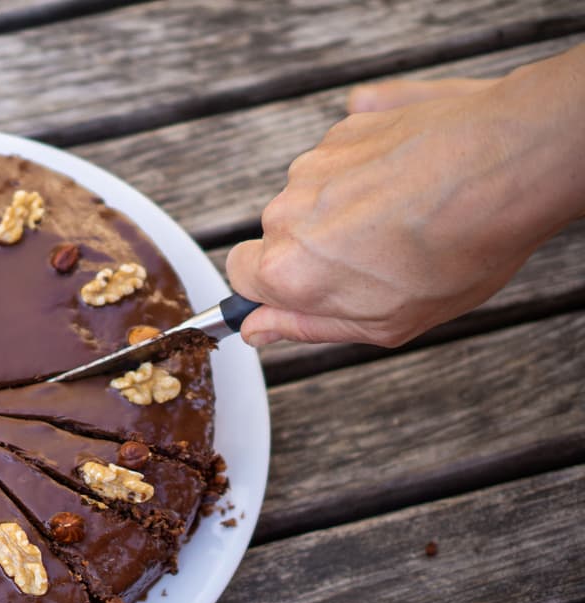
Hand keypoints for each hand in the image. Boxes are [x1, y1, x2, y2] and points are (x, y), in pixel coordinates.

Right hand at [229, 44, 584, 347]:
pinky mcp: (346, 125)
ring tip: (405, 216)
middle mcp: (287, 210)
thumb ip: (308, 326)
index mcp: (288, 268)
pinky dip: (369, 168)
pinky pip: (343, 155)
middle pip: (278, 234)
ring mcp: (316, 162)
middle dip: (316, 246)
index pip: (240, 276)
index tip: (309, 288)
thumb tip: (258, 329)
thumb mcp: (385, 322)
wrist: (510, 164)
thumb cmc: (460, 248)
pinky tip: (412, 181)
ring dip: (344, 207)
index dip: (274, 286)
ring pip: (311, 194)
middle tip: (377, 258)